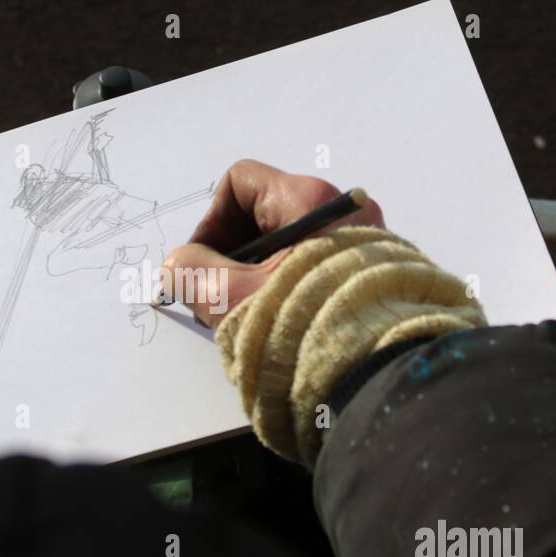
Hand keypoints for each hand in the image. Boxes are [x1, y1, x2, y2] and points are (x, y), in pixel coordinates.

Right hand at [161, 160, 384, 327]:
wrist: (379, 373)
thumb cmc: (302, 327)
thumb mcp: (230, 298)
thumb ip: (192, 273)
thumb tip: (177, 267)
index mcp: (308, 200)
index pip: (241, 183)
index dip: (212, 221)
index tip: (203, 264)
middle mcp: (341, 210)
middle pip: (265, 216)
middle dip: (234, 255)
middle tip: (222, 298)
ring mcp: (363, 241)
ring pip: (291, 246)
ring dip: (260, 276)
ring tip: (252, 318)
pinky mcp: (373, 273)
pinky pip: (318, 267)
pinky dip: (292, 287)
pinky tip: (283, 325)